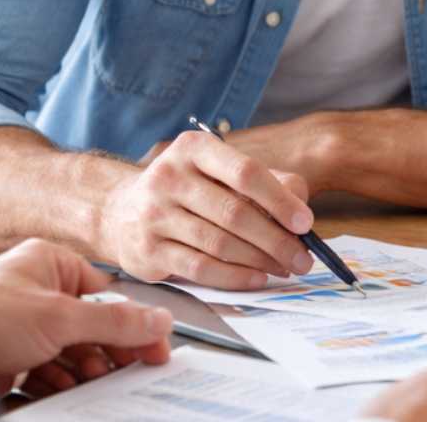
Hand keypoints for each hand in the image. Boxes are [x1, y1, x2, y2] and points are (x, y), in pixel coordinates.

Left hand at [0, 238, 174, 399]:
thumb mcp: (60, 317)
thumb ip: (114, 321)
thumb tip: (157, 319)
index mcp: (50, 264)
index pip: (105, 293)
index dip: (133, 321)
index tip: (156, 346)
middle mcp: (37, 291)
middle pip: (90, 326)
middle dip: (108, 352)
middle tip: (133, 372)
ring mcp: (23, 326)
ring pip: (71, 352)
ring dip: (85, 370)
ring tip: (97, 383)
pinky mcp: (11, 357)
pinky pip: (47, 371)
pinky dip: (60, 383)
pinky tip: (68, 390)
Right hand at [100, 129, 314, 289]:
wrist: (121, 211)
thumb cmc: (187, 190)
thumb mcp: (218, 171)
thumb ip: (264, 180)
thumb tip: (300, 204)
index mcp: (193, 148)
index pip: (245, 172)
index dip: (279, 199)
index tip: (305, 223)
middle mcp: (169, 176)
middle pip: (235, 213)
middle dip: (276, 240)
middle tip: (303, 258)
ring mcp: (154, 214)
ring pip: (220, 243)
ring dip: (260, 261)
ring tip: (284, 268)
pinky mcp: (148, 251)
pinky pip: (201, 268)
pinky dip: (235, 277)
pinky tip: (257, 279)